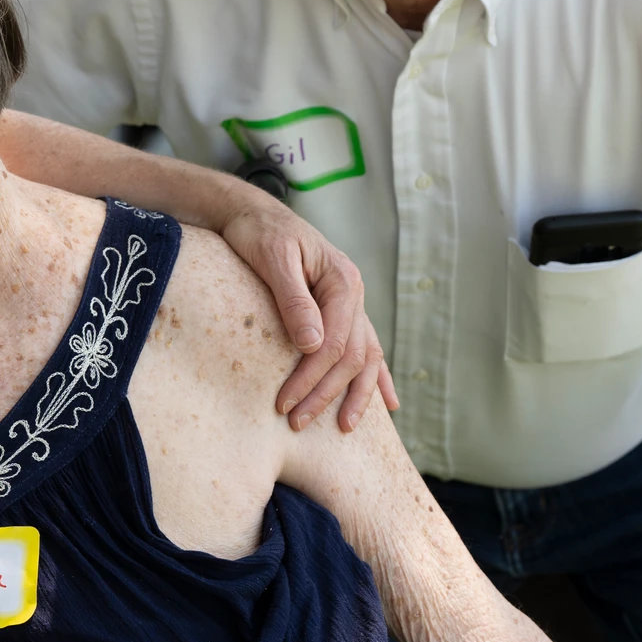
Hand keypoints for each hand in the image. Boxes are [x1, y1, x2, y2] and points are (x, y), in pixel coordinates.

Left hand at [216, 193, 397, 430]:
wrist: (253, 213)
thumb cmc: (258, 232)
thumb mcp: (273, 259)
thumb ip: (293, 299)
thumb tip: (313, 345)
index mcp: (342, 280)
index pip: (335, 342)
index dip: (311, 377)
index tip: (285, 403)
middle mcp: (353, 294)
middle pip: (350, 355)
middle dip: (325, 393)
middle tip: (296, 423)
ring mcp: (350, 303)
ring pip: (366, 356)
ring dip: (356, 394)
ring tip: (346, 428)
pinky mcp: (340, 311)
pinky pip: (365, 347)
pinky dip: (376, 376)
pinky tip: (388, 403)